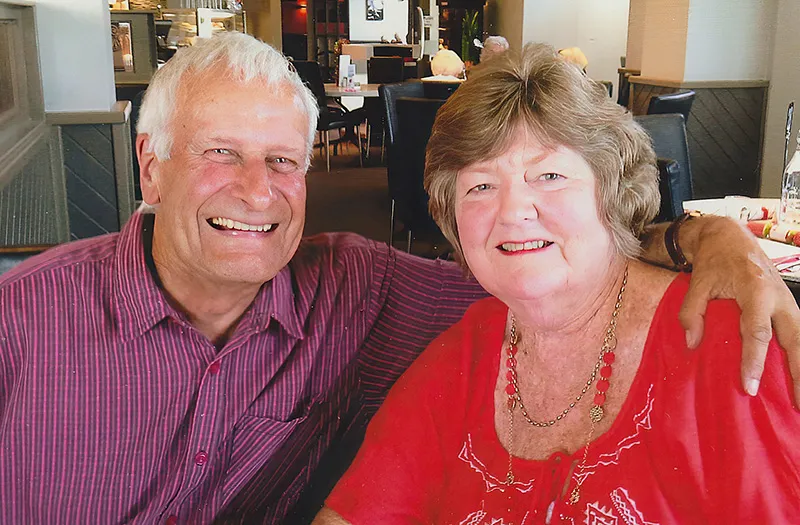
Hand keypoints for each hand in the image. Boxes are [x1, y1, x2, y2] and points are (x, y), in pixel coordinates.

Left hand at [678, 216, 799, 406]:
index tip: (749, 387)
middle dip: (798, 373)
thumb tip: (692, 344)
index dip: (753, 362)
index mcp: (756, 290)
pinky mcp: (789, 305)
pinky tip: (798, 376)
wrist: (730, 236)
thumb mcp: (697, 282)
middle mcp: (779, 297)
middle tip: (797, 404)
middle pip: (795, 340)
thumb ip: (691, 312)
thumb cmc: (714, 260)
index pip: (757, 333)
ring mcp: (788, 301)